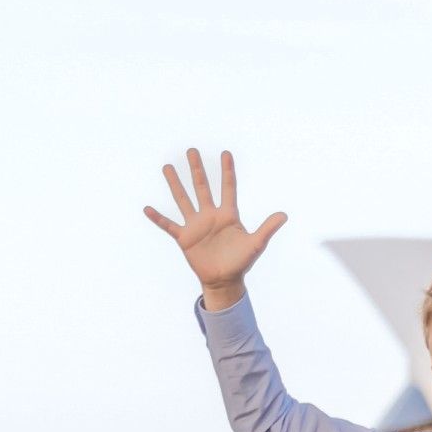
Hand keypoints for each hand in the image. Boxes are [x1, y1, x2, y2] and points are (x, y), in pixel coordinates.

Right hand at [143, 148, 286, 307]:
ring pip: (183, 200)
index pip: (228, 188)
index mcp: (227, 215)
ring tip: (167, 167)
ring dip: (175, 184)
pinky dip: (158, 218)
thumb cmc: (241, 262)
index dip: (227, 171)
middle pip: (202, 187)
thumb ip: (267, 228)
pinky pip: (168, 225)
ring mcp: (196, 225)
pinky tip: (147, 208)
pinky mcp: (184, 238)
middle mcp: (210, 216)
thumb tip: (284, 215)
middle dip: (197, 169)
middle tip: (192, 151)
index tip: (226, 153)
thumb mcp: (256, 244)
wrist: (225, 281)